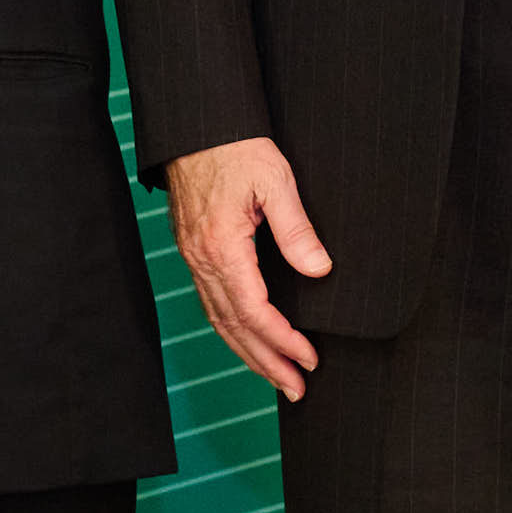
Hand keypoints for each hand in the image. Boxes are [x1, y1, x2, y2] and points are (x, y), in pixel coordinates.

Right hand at [163, 136, 333, 399]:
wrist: (194, 122)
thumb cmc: (234, 145)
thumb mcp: (275, 180)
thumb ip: (296, 228)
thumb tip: (319, 271)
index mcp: (221, 246)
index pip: (253, 311)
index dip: (283, 341)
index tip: (310, 359)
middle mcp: (200, 258)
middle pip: (232, 326)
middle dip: (265, 362)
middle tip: (296, 389)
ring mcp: (192, 255)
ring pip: (217, 318)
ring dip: (247, 352)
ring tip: (276, 377)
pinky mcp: (192, 248)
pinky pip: (209, 301)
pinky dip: (231, 328)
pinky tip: (246, 338)